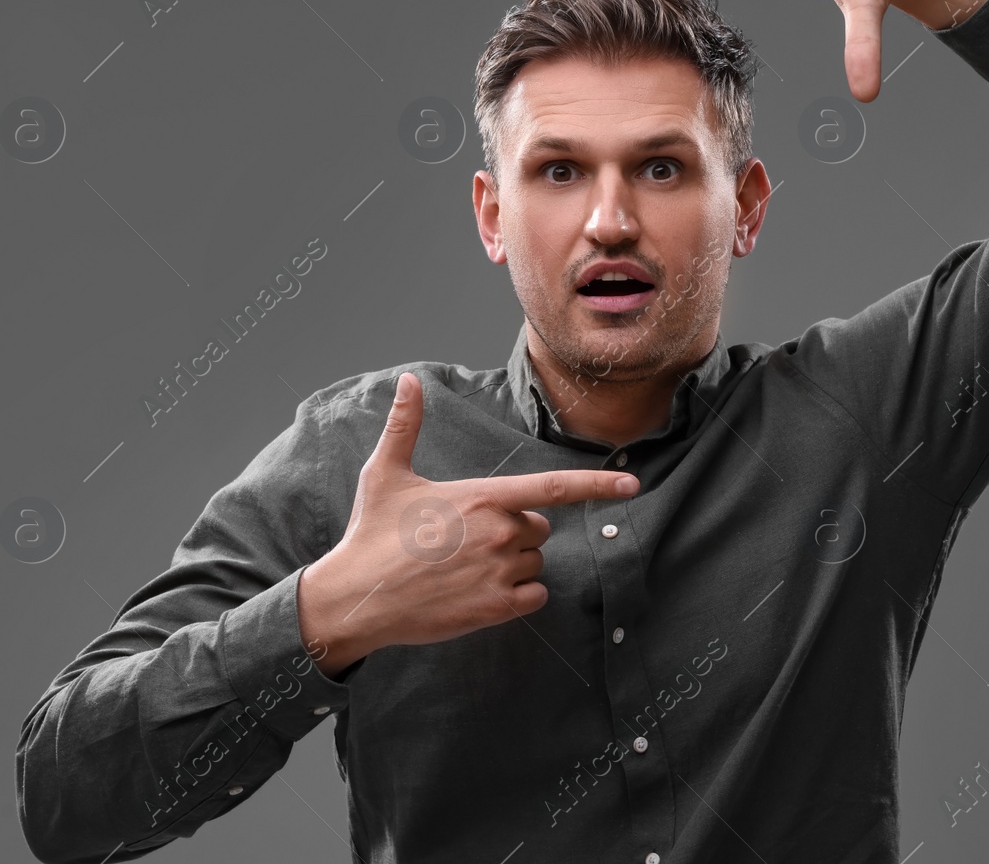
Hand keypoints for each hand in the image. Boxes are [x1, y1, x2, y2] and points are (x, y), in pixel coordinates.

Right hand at [297, 372, 637, 675]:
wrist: (355, 598)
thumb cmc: (371, 534)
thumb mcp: (385, 473)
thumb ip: (405, 425)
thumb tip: (406, 380)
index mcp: (482, 497)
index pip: (554, 488)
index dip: (598, 485)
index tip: (632, 485)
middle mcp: (499, 533)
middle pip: (539, 528)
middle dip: (515, 531)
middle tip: (466, 539)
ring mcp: (499, 573)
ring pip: (535, 563)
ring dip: (513, 564)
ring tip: (463, 566)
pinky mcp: (495, 609)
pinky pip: (534, 596)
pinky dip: (518, 595)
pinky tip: (479, 590)